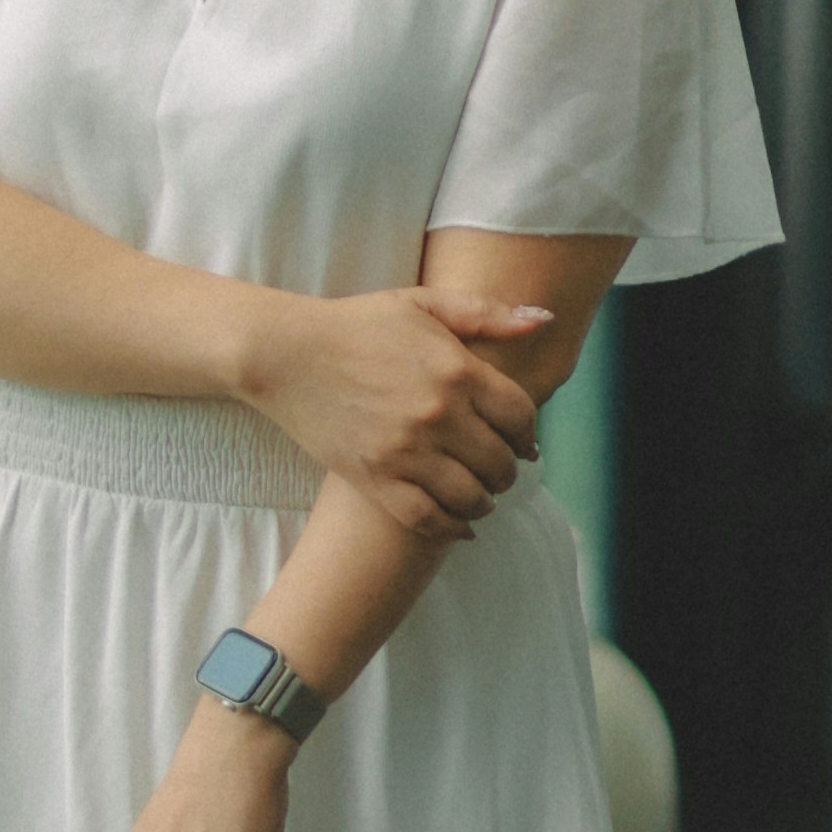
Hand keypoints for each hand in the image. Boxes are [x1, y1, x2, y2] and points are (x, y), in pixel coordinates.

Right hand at [243, 286, 548, 538]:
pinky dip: (451, 528)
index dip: (528, 435)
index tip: (522, 442)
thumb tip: (546, 320)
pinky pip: (427, 518)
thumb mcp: (424, 302)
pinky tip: (459, 525)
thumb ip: (488, 313)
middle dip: (508, 471)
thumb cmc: (357, 324)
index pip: (521, 417)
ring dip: (485, 503)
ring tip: (481, 497)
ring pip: (471, 497)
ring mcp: (405, 450)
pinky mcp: (374, 478)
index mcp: (457, 370)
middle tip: (500, 471)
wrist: (286, 353)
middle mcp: (437, 414)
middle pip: (500, 462)